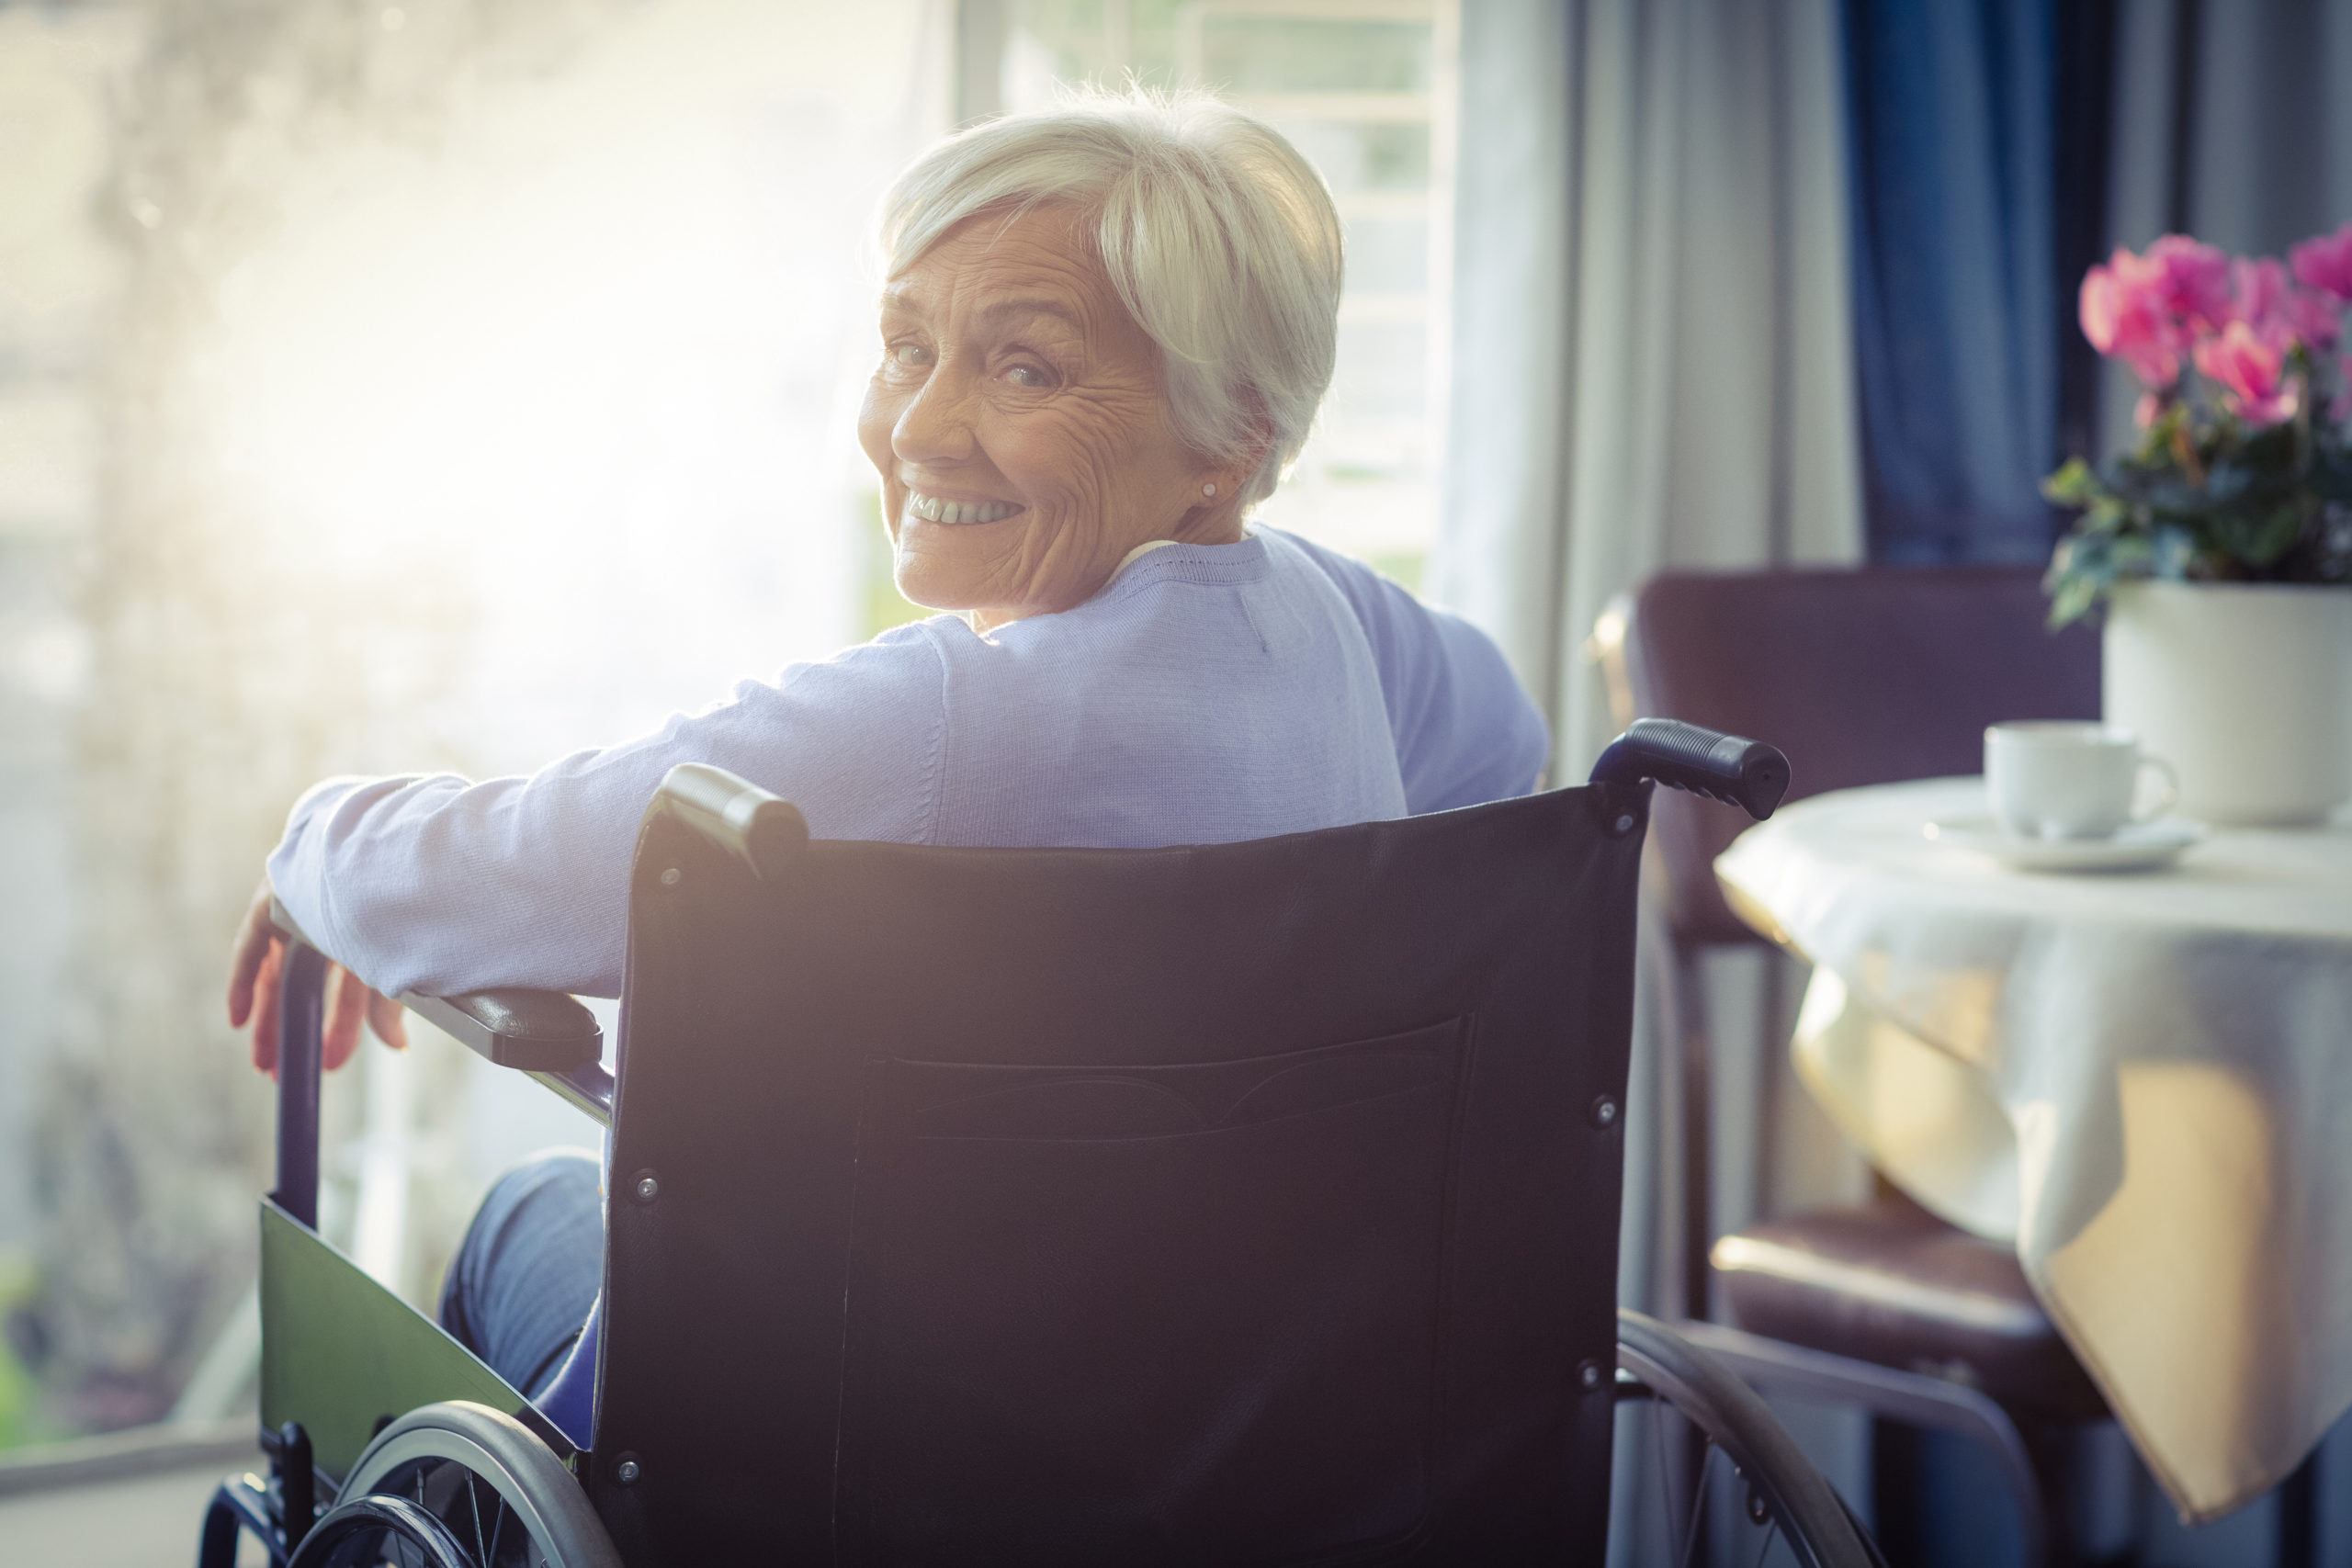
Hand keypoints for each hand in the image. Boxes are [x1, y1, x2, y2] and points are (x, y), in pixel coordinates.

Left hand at [227, 880, 407, 1076]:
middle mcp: (330, 924)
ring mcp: (298, 913)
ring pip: (277, 976)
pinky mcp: (271, 905)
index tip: (332, 1060)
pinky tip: (238, 1020)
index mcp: (366, 934)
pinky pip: (250, 951)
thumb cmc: (394, 905)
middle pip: (307, 987)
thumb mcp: (389, 965)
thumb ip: (386, 1005)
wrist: (372, 859)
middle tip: (291, 1071)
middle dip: (299, 1032)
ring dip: (272, 1020)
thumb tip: (395, 1047)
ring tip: (266, 1063)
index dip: (342, 1026)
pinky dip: (244, 985)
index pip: (350, 989)